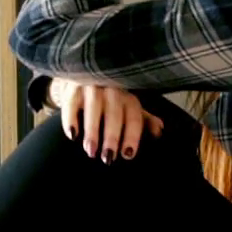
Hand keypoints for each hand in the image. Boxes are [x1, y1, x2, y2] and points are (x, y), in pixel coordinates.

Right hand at [49, 79, 164, 163]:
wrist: (83, 73)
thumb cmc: (109, 97)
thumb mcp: (127, 106)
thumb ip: (143, 120)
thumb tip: (160, 131)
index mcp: (129, 98)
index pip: (134, 117)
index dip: (132, 136)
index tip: (127, 155)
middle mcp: (113, 90)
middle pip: (114, 114)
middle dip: (112, 137)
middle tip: (108, 158)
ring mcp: (92, 86)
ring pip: (94, 109)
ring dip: (92, 131)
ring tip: (90, 151)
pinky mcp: (73, 86)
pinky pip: (71, 103)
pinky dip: (71, 119)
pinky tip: (72, 135)